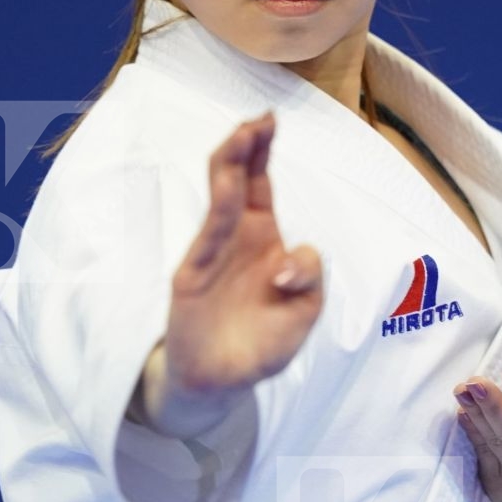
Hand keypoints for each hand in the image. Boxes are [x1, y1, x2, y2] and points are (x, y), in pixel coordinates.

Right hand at [158, 110, 323, 412]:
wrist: (225, 382)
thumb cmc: (264, 341)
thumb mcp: (306, 309)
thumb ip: (309, 277)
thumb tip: (285, 262)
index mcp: (262, 238)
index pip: (260, 184)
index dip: (263, 152)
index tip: (270, 120)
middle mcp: (235, 238)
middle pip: (238, 180)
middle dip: (246, 147)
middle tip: (259, 118)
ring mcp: (212, 253)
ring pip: (221, 199)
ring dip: (232, 166)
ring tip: (244, 135)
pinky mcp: (192, 274)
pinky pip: (208, 237)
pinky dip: (223, 215)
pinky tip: (229, 185)